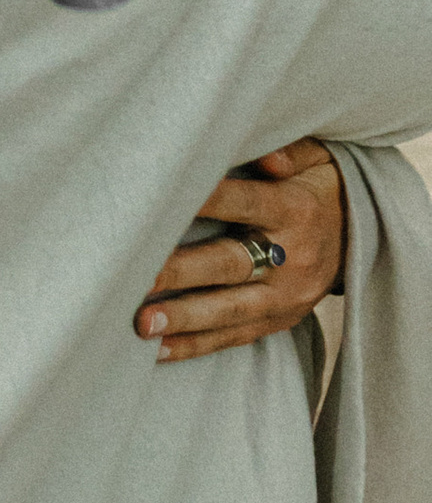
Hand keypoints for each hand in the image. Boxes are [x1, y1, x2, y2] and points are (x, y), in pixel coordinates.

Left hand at [137, 139, 347, 365]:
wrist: (367, 238)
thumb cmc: (321, 188)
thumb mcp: (318, 159)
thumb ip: (287, 152)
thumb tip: (265, 157)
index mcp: (294, 209)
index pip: (244, 202)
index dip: (206, 201)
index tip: (160, 202)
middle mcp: (291, 256)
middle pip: (229, 265)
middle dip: (181, 273)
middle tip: (137, 279)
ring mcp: (286, 296)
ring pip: (229, 310)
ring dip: (183, 318)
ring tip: (141, 325)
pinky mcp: (280, 320)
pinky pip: (235, 336)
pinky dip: (196, 345)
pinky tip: (158, 350)